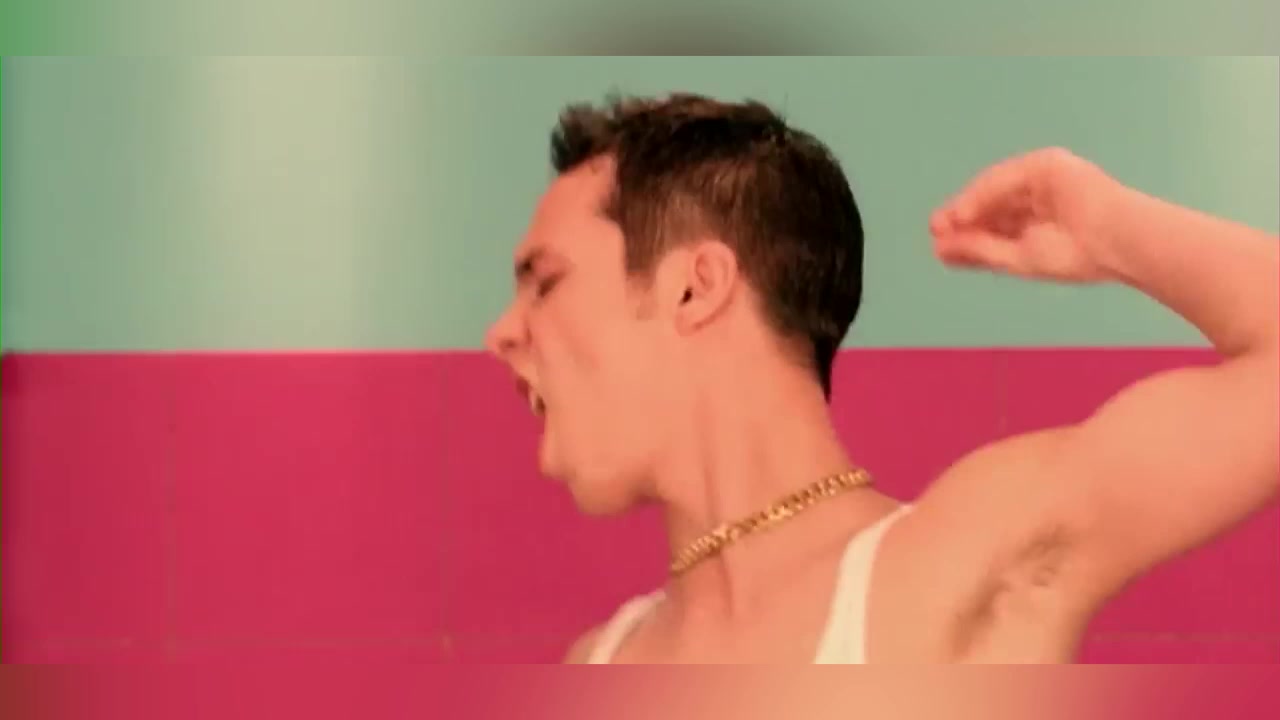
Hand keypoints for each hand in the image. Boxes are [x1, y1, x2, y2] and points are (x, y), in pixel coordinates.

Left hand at [930, 147, 1126, 283]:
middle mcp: (1038, 198)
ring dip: (967, 206)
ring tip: (944, 226)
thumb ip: (979, 250)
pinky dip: (982, 195)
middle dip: (962, 219)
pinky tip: (962, 214)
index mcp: (1038, 223)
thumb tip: (940, 249)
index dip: (966, 236)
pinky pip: (1006, 178)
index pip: (994, 226)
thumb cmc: (1074, 255)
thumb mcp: (1017, 257)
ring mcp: (1042, 179)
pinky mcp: (1047, 165)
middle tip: (936, 233)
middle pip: (990, 205)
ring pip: (994, 190)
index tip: (940, 249)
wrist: (1115, 242)